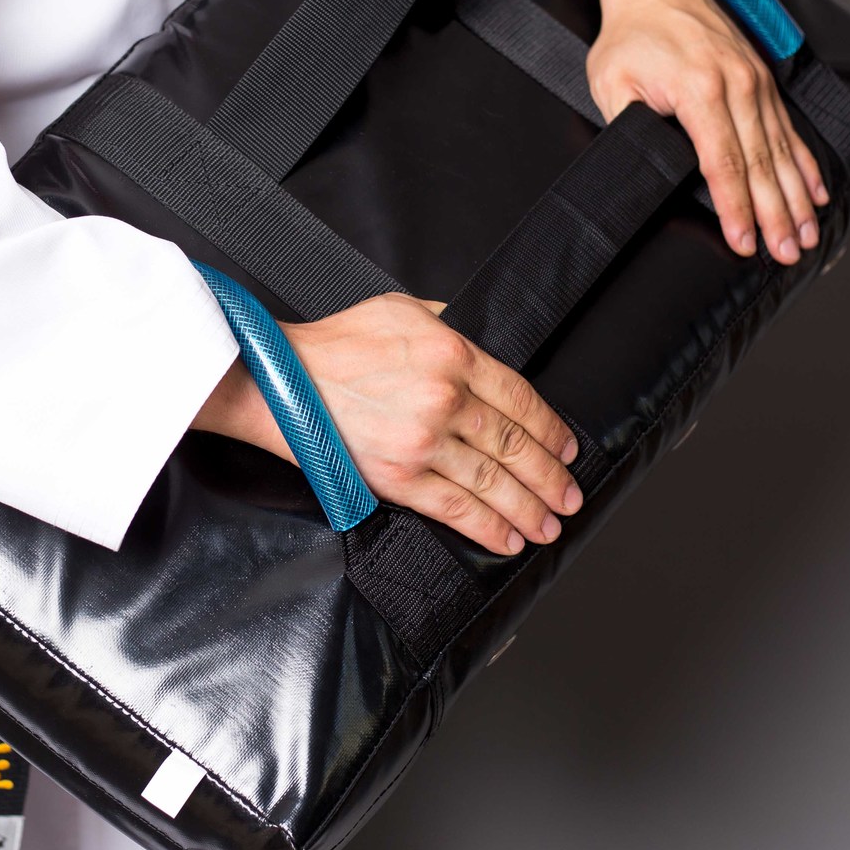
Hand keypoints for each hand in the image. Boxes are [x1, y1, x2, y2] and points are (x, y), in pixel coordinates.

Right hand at [192, 293, 581, 555]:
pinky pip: (456, 507)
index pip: (520, 397)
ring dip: (529, 508)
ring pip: (493, 481)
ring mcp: (423, 441)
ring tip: (548, 525)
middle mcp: (445, 398)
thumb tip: (482, 337)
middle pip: (514, 444)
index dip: (551, 428)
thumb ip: (448, 323)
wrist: (280, 380)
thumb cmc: (336, 344)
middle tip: (569, 496)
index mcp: (452, 354)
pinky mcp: (398, 477)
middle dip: (550, 477)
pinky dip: (487, 527)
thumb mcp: (400, 310)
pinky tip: (508, 539)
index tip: (567, 448)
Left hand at [565, 0, 827, 264]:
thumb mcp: (612, 82)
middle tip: (789, 253)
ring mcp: (754, 81)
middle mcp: (737, 85)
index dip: (736, 208)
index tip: (745, 242)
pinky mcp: (761, 79)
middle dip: (777, 215)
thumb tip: (652, 167)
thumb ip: (631, 126)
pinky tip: (816, 192)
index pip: (723, 162)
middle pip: (761, 163)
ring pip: (780, 150)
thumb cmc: (630, 34)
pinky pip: (788, 129)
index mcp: (700, 89)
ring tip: (809, 235)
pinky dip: (803, 163)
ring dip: (797, 197)